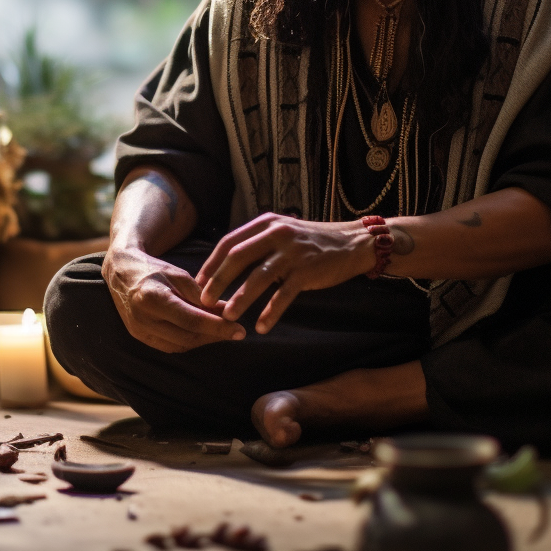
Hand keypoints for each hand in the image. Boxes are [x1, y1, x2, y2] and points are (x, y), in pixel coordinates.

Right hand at [103, 244, 246, 352]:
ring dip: (204, 341)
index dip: (218, 328)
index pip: (192, 320)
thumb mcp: (179, 276)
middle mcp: (143, 319)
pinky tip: (202, 334)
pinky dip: (189, 342)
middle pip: (187, 337)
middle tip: (235, 332)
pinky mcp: (139, 338)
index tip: (240, 330)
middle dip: (215, 336)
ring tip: (221, 332)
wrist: (121, 273)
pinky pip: (170, 347)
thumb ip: (203, 296)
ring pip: (180, 346)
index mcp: (152, 298)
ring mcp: (139, 331)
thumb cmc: (153, 270)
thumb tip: (229, 313)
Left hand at [195, 213, 373, 333]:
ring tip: (228, 316)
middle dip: (218, 281)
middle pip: (237, 257)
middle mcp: (277, 233)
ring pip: (258, 277)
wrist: (352, 243)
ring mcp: (293, 252)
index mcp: (266, 223)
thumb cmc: (312, 242)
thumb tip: (226, 264)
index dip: (211, 263)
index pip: (229, 242)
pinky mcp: (308, 270)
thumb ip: (257, 242)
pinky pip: (284, 295)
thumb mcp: (282, 231)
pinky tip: (262, 327)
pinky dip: (271, 312)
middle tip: (204, 300)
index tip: (198, 282)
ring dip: (240, 299)